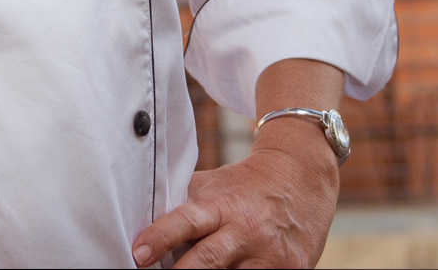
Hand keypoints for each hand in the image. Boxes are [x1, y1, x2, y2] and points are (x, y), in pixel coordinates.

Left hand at [130, 141, 338, 268]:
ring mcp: (269, 255)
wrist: (299, 179)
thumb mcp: (212, 186)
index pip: (185, 221)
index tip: (138, 254)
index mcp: (220, 205)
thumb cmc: (244, 185)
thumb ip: (183, 203)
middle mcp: (244, 230)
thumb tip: (143, 217)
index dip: (160, 237)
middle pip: (207, 259)